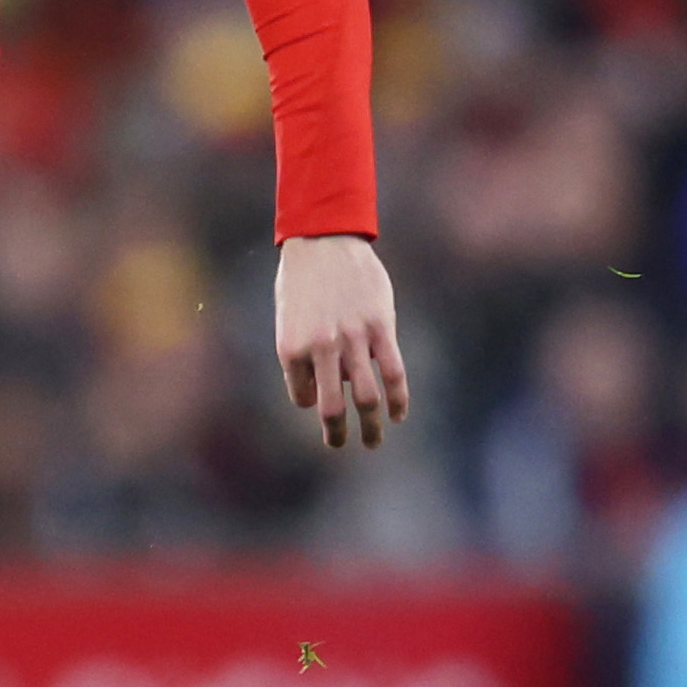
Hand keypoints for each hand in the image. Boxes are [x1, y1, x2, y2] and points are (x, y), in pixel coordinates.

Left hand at [274, 234, 410, 448]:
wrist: (324, 240)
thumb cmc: (302, 279)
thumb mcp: (287, 318)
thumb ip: (301, 351)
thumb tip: (319, 384)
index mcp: (290, 349)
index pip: (303, 397)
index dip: (312, 403)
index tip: (321, 403)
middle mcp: (320, 349)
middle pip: (333, 408)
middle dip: (337, 434)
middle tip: (341, 445)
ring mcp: (352, 340)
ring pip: (366, 398)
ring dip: (371, 426)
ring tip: (373, 443)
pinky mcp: (381, 328)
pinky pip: (393, 373)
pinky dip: (398, 399)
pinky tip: (399, 415)